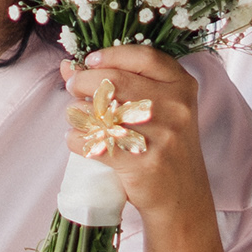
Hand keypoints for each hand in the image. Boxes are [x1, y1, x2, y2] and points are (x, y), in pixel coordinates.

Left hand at [68, 45, 214, 233]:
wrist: (181, 196)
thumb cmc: (165, 146)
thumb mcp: (158, 109)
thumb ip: (122, 82)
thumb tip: (69, 66)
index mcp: (182, 86)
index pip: (144, 56)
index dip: (111, 55)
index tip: (90, 61)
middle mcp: (175, 107)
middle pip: (114, 80)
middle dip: (83, 81)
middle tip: (73, 87)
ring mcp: (160, 134)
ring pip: (99, 110)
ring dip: (77, 111)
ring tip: (78, 116)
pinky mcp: (141, 161)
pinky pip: (92, 141)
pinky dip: (76, 139)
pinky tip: (79, 139)